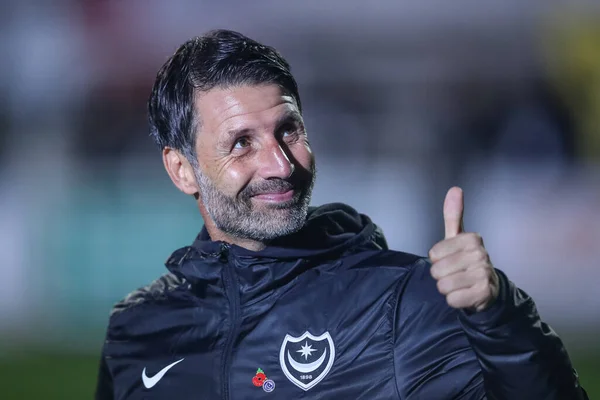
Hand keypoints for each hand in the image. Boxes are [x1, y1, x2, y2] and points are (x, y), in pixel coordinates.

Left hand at [428, 187, 498, 311]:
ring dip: (447, 288)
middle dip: (441, 276)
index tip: (450, 259)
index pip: (434, 253)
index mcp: (472, 239)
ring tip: (459, 283)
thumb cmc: (466, 260)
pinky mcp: (484, 294)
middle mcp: (481, 255)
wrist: (488, 287)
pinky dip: (455, 300)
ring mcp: (484, 275)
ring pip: (443, 286)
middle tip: (455, 273)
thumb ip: (453, 215)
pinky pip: (453, 300)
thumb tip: (455, 189)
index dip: (437, 259)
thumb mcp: (458, 237)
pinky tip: (465, 294)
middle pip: (437, 271)